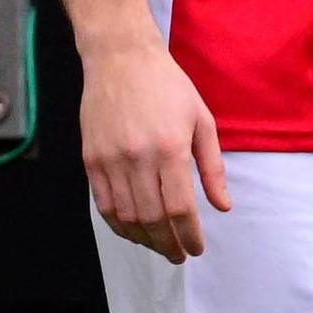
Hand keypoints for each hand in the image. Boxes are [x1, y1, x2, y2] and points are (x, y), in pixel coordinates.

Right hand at [79, 36, 229, 261]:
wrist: (120, 58)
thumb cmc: (167, 85)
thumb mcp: (201, 120)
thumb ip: (212, 167)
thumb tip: (222, 206)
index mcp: (170, 148)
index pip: (180, 208)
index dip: (189, 235)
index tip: (197, 248)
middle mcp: (137, 157)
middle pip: (152, 219)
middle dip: (168, 244)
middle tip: (179, 255)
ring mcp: (110, 159)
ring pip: (125, 216)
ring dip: (143, 239)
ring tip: (158, 246)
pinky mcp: (90, 158)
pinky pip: (103, 203)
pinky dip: (118, 224)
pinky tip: (132, 230)